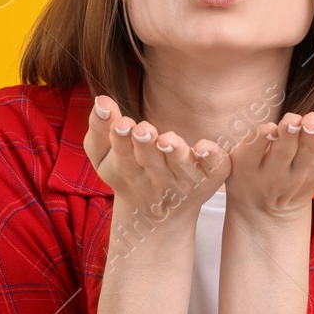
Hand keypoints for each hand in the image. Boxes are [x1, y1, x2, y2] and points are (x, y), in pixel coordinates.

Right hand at [82, 95, 230, 225]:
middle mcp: (157, 179)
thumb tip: (102, 100)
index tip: (122, 125)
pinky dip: (212, 158)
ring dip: (175, 153)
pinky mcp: (209, 179)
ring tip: (167, 140)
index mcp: (128, 171)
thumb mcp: (103, 155)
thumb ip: (99, 128)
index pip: (122, 155)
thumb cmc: (127, 171)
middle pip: (150, 162)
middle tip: (143, 131)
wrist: (158, 214)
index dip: (121, 140)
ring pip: (180, 166)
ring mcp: (184, 180)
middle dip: (145, 146)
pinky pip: (215, 170)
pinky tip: (205, 146)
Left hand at [225, 98, 313, 220]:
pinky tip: (267, 129)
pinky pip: (252, 155)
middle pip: (310, 154)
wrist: (267, 206)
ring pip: (281, 156)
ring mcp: (271, 176)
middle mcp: (300, 177)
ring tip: (293, 120)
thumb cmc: (313, 172)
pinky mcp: (246, 171)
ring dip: (288, 136)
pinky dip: (258, 142)